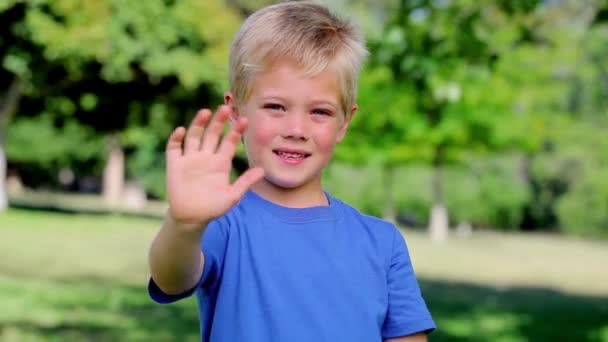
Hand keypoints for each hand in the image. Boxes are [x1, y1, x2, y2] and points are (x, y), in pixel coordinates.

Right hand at [165, 105, 263, 229]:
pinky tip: (182, 130)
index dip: (236, 131)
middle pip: (213, 134)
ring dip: (199, 124)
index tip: (244, 120)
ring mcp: (190, 159)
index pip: (229, 142)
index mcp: (221, 163)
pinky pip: (174, 148)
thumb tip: (263, 170)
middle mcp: (206, 157)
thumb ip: (246, 182)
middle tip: (225, 107)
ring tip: (206, 112)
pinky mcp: (175, 165)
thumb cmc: (213, 208)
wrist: (192, 218)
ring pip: (194, 136)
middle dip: (219, 121)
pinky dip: (176, 138)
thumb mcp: (232, 196)